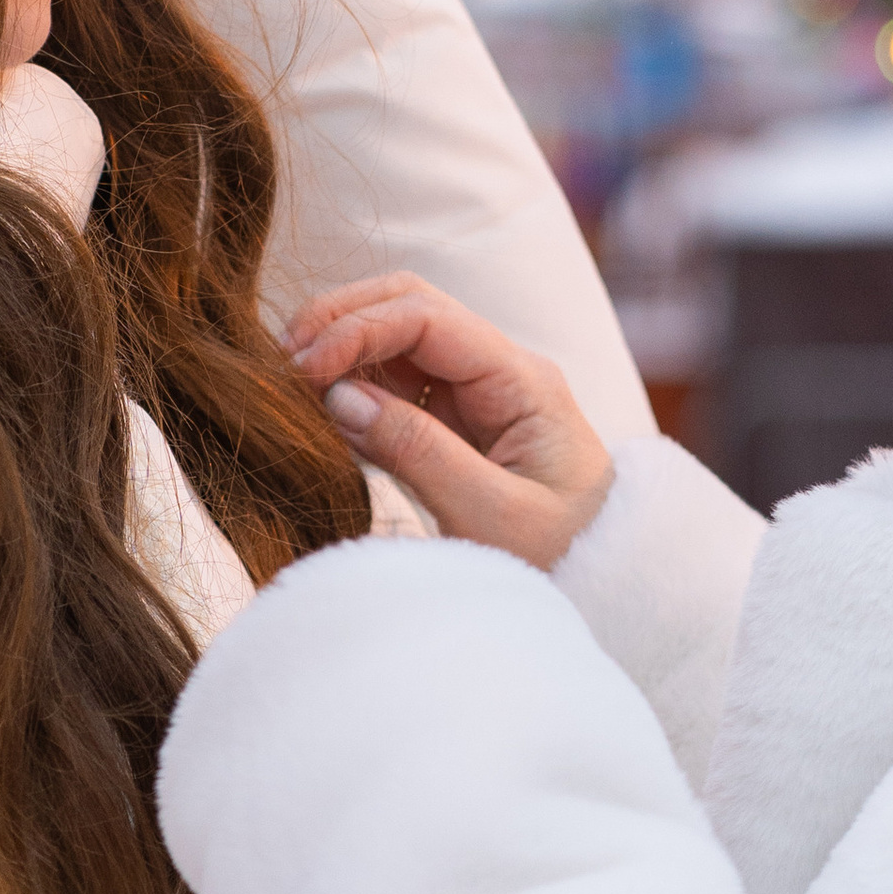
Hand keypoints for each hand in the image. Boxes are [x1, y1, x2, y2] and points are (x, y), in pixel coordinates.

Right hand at [289, 274, 614, 567]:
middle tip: (281, 360)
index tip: (303, 368)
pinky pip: (396, 388)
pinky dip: (353, 389)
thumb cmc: (564, 556)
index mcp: (520, 380)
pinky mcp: (457, 425)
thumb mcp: (493, 517)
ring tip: (288, 387)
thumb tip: (339, 398)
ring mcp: (476, 395)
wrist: (611, 588)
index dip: (357, 327)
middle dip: (341, 319)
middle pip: (408, 305)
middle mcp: (498, 372)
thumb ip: (418, 452)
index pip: (427, 316)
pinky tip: (318, 414)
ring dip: (341, 351)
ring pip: (396, 341)